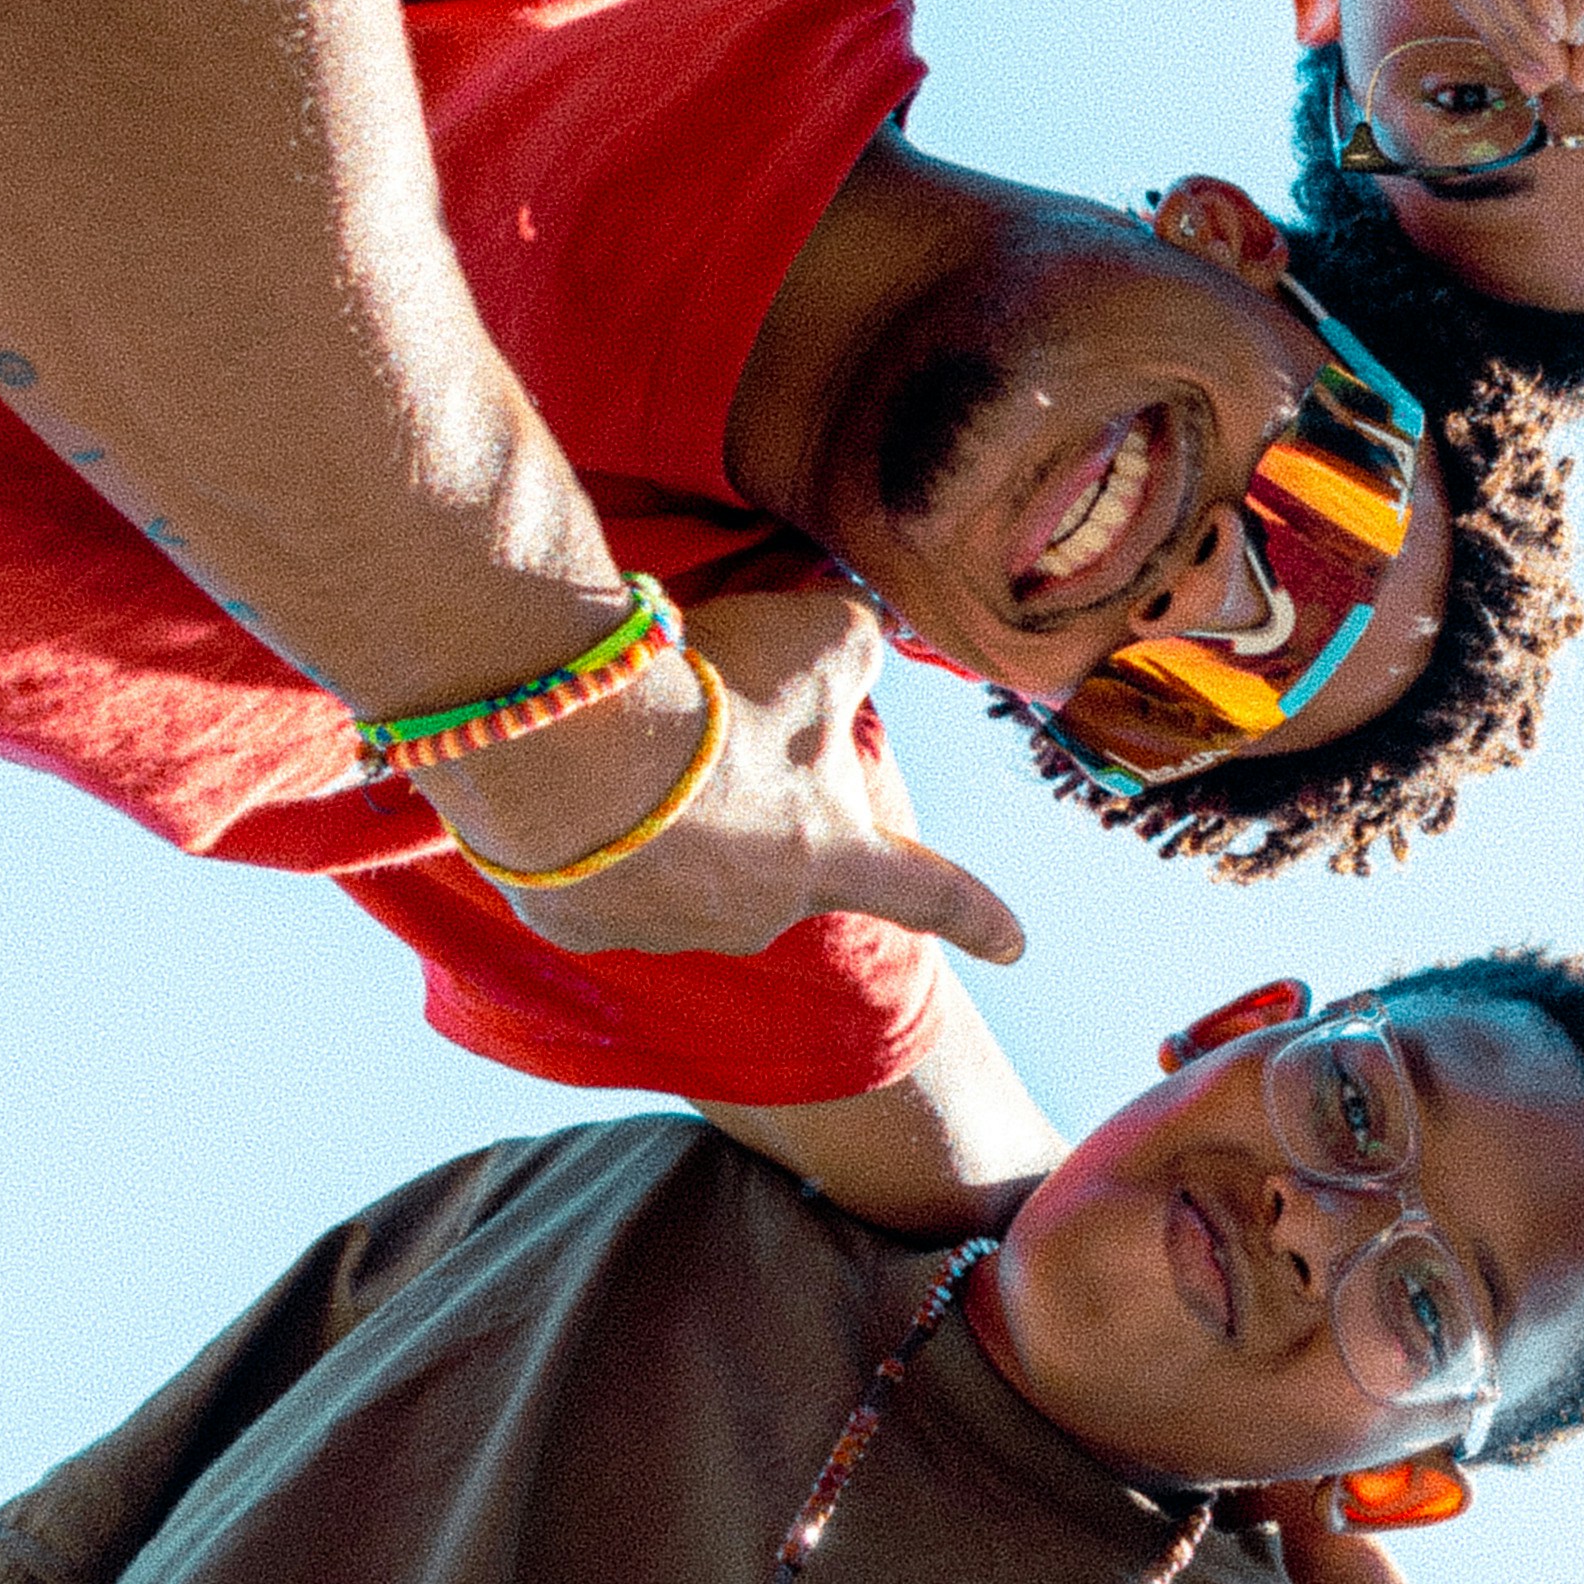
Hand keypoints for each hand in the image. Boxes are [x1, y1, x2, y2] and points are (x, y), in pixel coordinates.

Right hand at [444, 578, 1027, 962]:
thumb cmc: (716, 691)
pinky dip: (596, 831)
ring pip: (687, 867)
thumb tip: (855, 647)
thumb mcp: (820, 642)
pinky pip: (600, 873)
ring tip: (634, 745)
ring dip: (674, 814)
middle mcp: (760, 913)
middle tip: (716, 730)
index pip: (929, 890)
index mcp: (835, 857)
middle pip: (783, 860)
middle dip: (761, 803)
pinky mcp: (578, 923)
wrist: (566, 738)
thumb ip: (858, 649)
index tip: (1017, 942)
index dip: (977, 912)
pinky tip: (577, 782)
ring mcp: (667, 928)